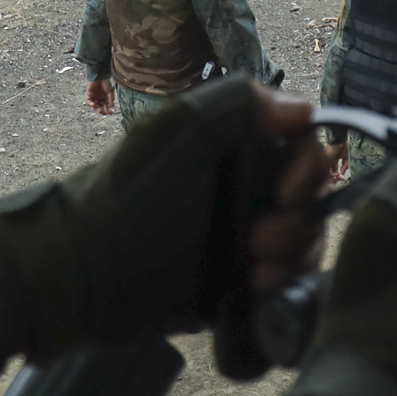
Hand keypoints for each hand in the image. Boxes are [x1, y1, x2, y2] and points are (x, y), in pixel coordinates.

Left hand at [0, 79, 328, 344]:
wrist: (85, 274)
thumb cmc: (129, 197)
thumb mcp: (176, 133)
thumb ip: (239, 104)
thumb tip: (307, 111)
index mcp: (236, 147)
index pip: (304, 147)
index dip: (309, 169)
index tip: (288, 193)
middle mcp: (246, 189)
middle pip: (311, 201)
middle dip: (298, 221)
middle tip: (260, 239)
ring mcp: (244, 241)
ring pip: (305, 246)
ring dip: (294, 257)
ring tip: (256, 270)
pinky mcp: (239, 287)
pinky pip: (287, 288)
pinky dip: (285, 290)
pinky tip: (258, 290)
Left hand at [85, 75, 115, 116]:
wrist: (100, 76)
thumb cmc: (106, 83)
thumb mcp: (110, 92)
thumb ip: (111, 100)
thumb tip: (112, 109)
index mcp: (105, 98)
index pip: (107, 106)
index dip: (108, 110)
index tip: (110, 113)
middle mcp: (100, 98)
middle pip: (100, 107)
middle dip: (102, 110)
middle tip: (103, 112)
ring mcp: (94, 97)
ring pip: (95, 105)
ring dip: (96, 108)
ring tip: (99, 109)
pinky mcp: (89, 94)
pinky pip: (89, 101)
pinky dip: (91, 103)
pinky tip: (94, 104)